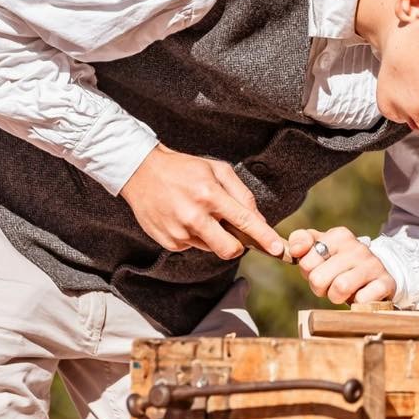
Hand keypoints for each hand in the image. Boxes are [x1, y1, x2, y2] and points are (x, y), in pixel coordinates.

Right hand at [119, 144, 283, 260]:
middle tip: (234, 233)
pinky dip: (195, 236)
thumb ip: (240, 193)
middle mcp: (194, 216)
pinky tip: (184, 218)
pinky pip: (193, 247)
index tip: (277, 249)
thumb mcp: (216, 169)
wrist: (141, 172)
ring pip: (211, 248)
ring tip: (199, 214)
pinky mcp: (168, 242)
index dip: (263, 237)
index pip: (243, 221)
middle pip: (229, 249)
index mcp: (209, 194)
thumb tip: (257, 218)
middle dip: (238, 246)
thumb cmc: (184, 168)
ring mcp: (179, 232)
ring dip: (213, 236)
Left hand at [289, 227, 395, 304]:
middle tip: (331, 283)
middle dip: (321, 288)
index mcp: (339, 236)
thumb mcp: (319, 247)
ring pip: (340, 288)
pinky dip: (357, 304)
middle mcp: (357, 247)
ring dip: (337, 297)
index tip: (320, 269)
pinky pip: (362, 301)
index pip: (306, 262)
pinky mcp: (386, 283)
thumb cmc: (339, 262)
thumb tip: (294, 250)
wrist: (376, 273)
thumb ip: (301, 241)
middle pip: (318, 279)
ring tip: (344, 290)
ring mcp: (373, 264)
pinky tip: (361, 295)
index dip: (308, 273)